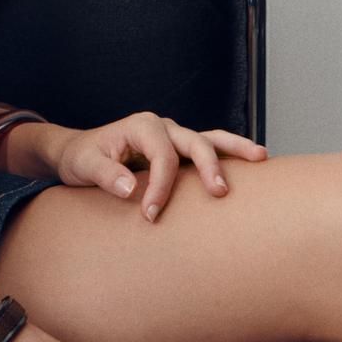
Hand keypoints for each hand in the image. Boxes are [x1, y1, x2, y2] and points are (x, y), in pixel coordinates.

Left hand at [52, 111, 267, 223]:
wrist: (79, 152)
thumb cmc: (82, 158)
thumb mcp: (84, 165)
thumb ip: (104, 175)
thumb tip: (130, 188)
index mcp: (142, 126)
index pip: (162, 157)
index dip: (160, 187)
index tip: (150, 215)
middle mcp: (162, 126)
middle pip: (195, 142)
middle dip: (209, 166)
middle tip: (219, 193)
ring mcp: (174, 135)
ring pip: (211, 139)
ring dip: (235, 149)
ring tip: (262, 157)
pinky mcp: (179, 149)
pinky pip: (209, 148)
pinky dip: (229, 155)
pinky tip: (252, 163)